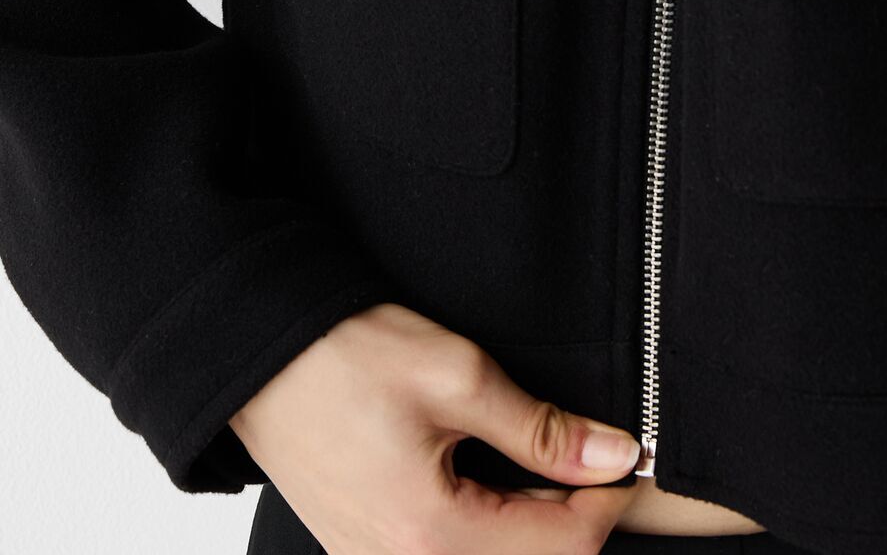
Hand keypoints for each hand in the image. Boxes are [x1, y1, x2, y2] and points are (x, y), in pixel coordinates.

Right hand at [229, 301, 640, 554]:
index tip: (627, 457)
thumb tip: (611, 455)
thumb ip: (541, 429)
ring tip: (538, 461)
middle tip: (586, 455)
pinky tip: (489, 478)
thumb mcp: (457, 375)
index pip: (561, 547)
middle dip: (569, 517)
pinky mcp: (364, 547)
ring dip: (528, 525)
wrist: (258, 353)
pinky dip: (484, 527)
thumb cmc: (346, 355)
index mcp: (431, 538)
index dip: (607, 501)